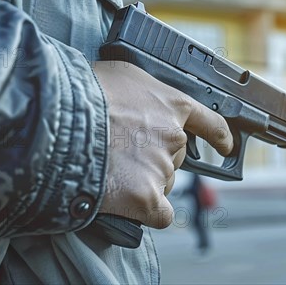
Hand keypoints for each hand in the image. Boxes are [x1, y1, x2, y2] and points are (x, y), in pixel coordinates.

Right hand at [93, 61, 232, 228]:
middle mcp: (174, 137)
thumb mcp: (122, 73)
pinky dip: (149, 212)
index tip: (225, 145)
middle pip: (177, 157)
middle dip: (157, 157)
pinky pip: (160, 213)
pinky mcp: (146, 197)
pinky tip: (132, 205)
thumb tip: (137, 101)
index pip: (209, 122)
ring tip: (112, 170)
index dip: (219, 136)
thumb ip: (142, 91)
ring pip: (164, 183)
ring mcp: (162, 168)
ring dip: (145, 181)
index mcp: (172, 105)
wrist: (60, 120)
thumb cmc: (84, 90)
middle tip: (126, 153)